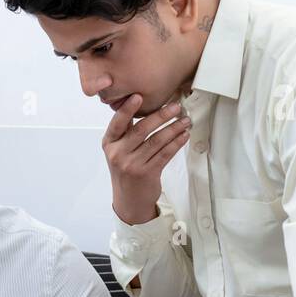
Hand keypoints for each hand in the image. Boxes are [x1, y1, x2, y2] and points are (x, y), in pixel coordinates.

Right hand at [101, 92, 191, 225]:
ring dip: (173, 129)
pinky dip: (176, 143)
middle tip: (175, 107)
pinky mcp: (147, 173)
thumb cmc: (125, 169)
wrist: (129, 200)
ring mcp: (132, 164)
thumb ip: (126, 132)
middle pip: (141, 130)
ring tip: (185, 120)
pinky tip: (184, 135)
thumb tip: (143, 106)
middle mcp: (118, 153)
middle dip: (161, 116)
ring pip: (156, 141)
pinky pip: (165, 154)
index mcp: (109, 143)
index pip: (118, 123)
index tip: (138, 96)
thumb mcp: (118, 150)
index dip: (127, 109)